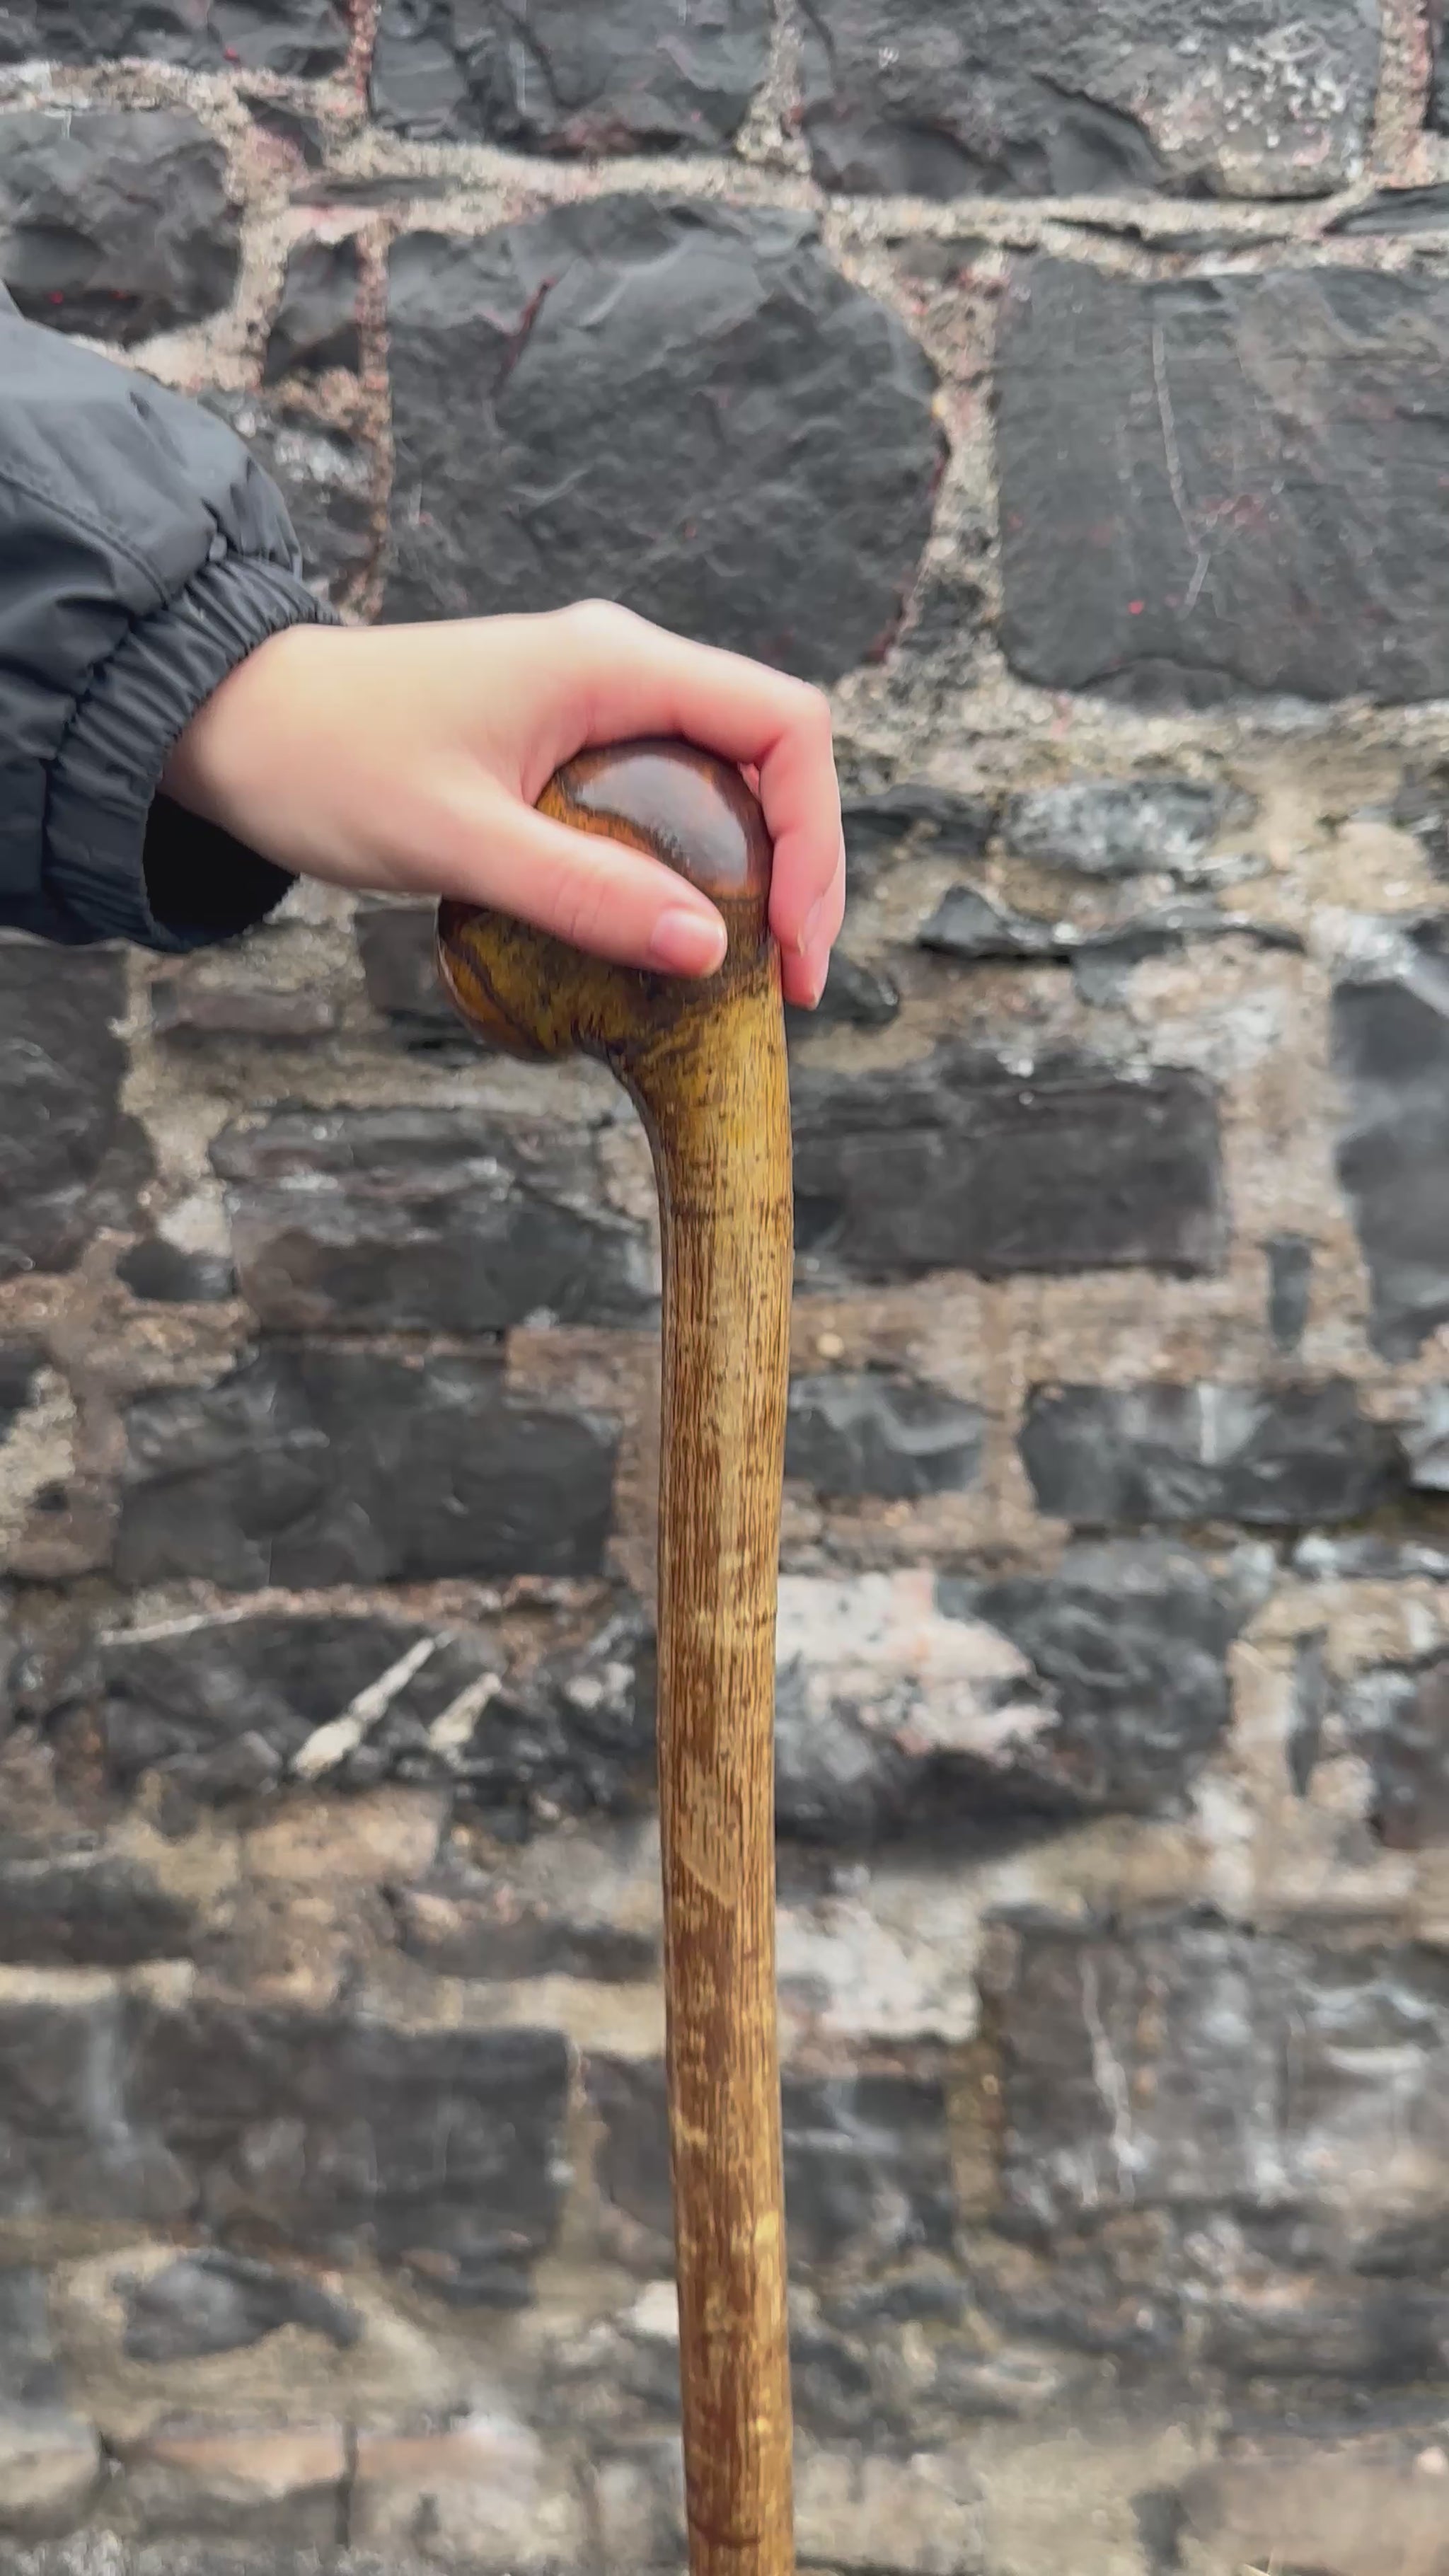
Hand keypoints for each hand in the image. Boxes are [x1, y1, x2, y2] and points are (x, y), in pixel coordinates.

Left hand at [161, 602, 844, 1007]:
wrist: (230, 725)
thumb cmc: (329, 767)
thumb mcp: (457, 842)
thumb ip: (582, 893)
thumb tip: (708, 952)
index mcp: (614, 664)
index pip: (784, 727)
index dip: (816, 835)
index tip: (793, 941)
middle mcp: (621, 669)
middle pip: (772, 756)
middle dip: (802, 868)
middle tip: (793, 982)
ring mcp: (597, 703)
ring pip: (729, 780)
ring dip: (758, 872)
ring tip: (754, 973)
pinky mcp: (568, 743)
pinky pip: (671, 799)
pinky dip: (698, 867)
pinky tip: (681, 937)